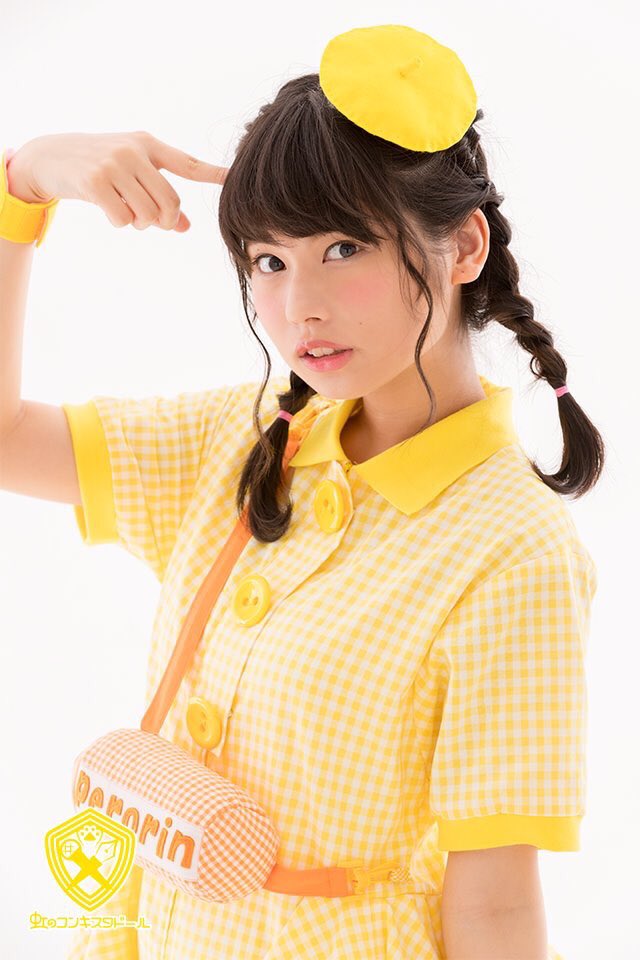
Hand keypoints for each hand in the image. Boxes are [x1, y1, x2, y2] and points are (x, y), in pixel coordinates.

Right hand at [10, 131, 227, 232]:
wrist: (50, 156)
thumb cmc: (99, 167)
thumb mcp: (130, 174)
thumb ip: (157, 197)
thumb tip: (184, 226)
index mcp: (149, 145)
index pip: (187, 164)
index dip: (212, 173)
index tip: (234, 177)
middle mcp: (134, 151)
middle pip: (170, 202)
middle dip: (163, 220)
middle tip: (148, 220)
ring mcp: (114, 164)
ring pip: (147, 214)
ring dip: (139, 223)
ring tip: (125, 211)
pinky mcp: (95, 181)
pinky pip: (124, 219)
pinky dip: (119, 222)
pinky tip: (107, 209)